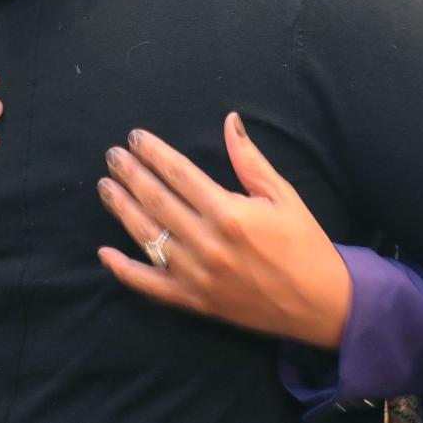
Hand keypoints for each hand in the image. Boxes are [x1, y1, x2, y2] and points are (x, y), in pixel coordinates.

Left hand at [97, 113, 351, 348]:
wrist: (318, 302)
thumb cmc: (303, 242)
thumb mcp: (283, 194)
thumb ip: (250, 159)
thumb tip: (230, 121)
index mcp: (229, 212)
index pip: (179, 174)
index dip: (154, 153)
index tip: (135, 137)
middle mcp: (206, 243)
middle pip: (155, 200)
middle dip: (130, 174)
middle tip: (112, 155)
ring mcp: (195, 275)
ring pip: (146, 236)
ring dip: (121, 209)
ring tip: (106, 187)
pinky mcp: (192, 301)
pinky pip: (149, 284)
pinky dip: (123, 269)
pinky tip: (104, 251)